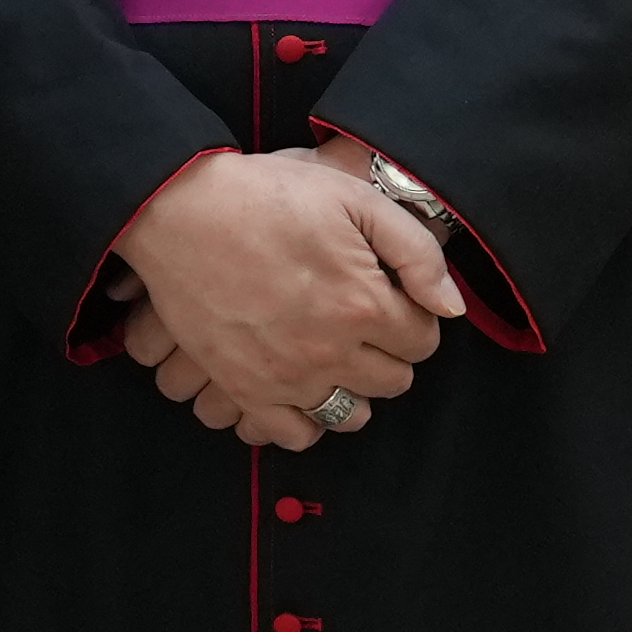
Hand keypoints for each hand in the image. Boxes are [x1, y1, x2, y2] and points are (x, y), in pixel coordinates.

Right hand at [111, 148, 461, 447]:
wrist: (180, 212)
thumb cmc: (267, 197)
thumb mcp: (354, 199)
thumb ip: (416, 253)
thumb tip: (450, 308)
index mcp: (363, 303)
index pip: (422, 341)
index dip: (415, 319)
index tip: (393, 301)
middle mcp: (330, 351)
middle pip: (393, 381)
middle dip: (390, 353)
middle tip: (365, 324)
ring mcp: (286, 376)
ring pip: (350, 415)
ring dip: (354, 390)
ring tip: (338, 359)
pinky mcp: (245, 389)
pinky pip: (294, 434)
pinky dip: (306, 420)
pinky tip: (304, 389)